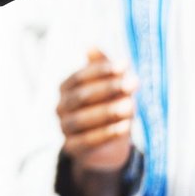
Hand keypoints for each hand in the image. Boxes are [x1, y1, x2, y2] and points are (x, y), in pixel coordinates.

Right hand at [58, 48, 136, 169]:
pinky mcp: (72, 149)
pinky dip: (107, 134)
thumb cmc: (108, 108)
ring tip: (132, 105)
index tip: (125, 65)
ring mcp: (64, 128)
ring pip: (83, 119)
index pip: (80, 77)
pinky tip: (126, 127)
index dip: (101, 70)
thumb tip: (91, 46)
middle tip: (134, 83)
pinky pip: (88, 141)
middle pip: (81, 97)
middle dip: (108, 89)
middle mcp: (60, 107)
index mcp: (66, 88)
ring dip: (109, 112)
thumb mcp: (110, 88)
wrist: (107, 147)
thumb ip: (102, 68)